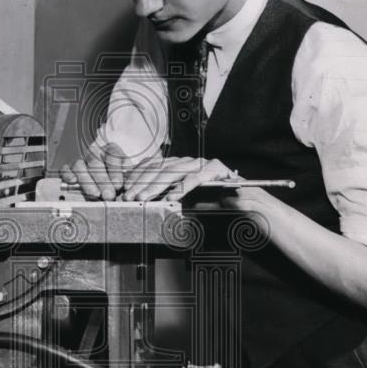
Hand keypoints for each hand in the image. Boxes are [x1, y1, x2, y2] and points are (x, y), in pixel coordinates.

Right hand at [61, 143, 126, 200]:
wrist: (110, 179)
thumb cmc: (120, 177)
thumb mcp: (128, 175)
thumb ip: (129, 179)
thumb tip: (131, 189)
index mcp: (111, 150)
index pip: (112, 156)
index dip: (115, 171)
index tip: (119, 185)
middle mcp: (95, 153)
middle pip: (96, 163)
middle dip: (103, 181)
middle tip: (108, 195)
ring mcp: (82, 161)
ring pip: (80, 166)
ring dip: (88, 182)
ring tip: (94, 194)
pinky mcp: (71, 169)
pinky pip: (66, 169)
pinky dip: (68, 174)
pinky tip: (73, 181)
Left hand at [121, 156, 240, 201]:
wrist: (242, 206)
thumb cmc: (210, 206)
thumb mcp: (179, 202)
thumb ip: (162, 197)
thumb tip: (138, 200)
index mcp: (177, 165)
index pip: (151, 166)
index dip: (136, 177)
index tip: (123, 190)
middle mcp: (188, 161)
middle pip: (160, 168)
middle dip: (141, 182)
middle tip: (129, 196)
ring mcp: (203, 163)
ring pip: (174, 171)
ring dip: (156, 185)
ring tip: (144, 198)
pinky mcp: (217, 170)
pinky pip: (197, 176)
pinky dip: (183, 187)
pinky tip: (171, 198)